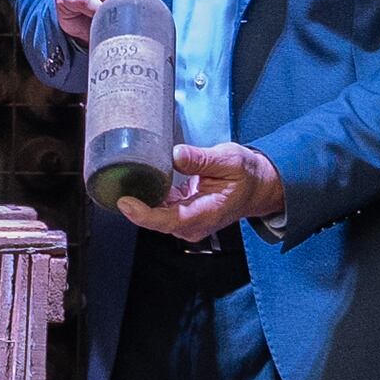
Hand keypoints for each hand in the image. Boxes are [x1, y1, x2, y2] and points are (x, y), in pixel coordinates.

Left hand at [118, 142, 281, 243]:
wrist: (257, 187)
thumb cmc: (247, 174)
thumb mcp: (229, 159)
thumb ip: (202, 159)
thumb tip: (177, 154)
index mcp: (207, 213)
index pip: (169, 220)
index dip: (144, 214)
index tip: (126, 202)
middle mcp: (195, 224)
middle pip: (157, 221)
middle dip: (137, 204)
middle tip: (121, 181)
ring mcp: (188, 223)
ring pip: (156, 216)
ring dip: (143, 200)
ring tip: (130, 179)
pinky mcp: (183, 216)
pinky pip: (160, 210)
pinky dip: (151, 197)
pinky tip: (145, 182)